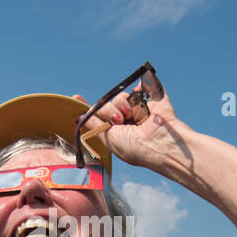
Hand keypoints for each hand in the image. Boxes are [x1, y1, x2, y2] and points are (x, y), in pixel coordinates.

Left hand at [72, 78, 189, 170]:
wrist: (159, 144)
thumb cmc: (135, 149)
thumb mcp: (109, 139)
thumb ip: (94, 125)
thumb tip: (80, 116)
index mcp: (116, 132)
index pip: (99, 116)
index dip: (87, 107)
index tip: (76, 97)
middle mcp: (126, 120)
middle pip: (106, 104)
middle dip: (108, 110)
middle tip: (117, 120)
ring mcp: (139, 109)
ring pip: (120, 96)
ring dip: (121, 105)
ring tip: (130, 116)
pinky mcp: (152, 99)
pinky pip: (141, 87)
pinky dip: (139, 90)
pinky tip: (140, 100)